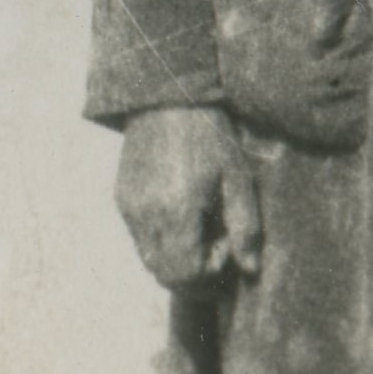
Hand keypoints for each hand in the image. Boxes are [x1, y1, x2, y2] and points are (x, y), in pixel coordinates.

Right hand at [115, 105, 261, 290]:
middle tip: (215, 240)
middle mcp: (145, 216)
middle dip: (193, 270)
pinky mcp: (121, 200)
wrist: (167, 99)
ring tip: (199, 224)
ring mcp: (128, 209)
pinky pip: (139, 237)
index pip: (185, 274)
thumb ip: (246, 227)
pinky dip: (162, 239)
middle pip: (164, 274)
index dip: (210, 270)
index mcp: (176, 212)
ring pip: (148, 260)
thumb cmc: (211, 137)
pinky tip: (182, 211)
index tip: (226, 241)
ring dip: (176, 256)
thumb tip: (251, 269)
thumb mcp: (238, 179)